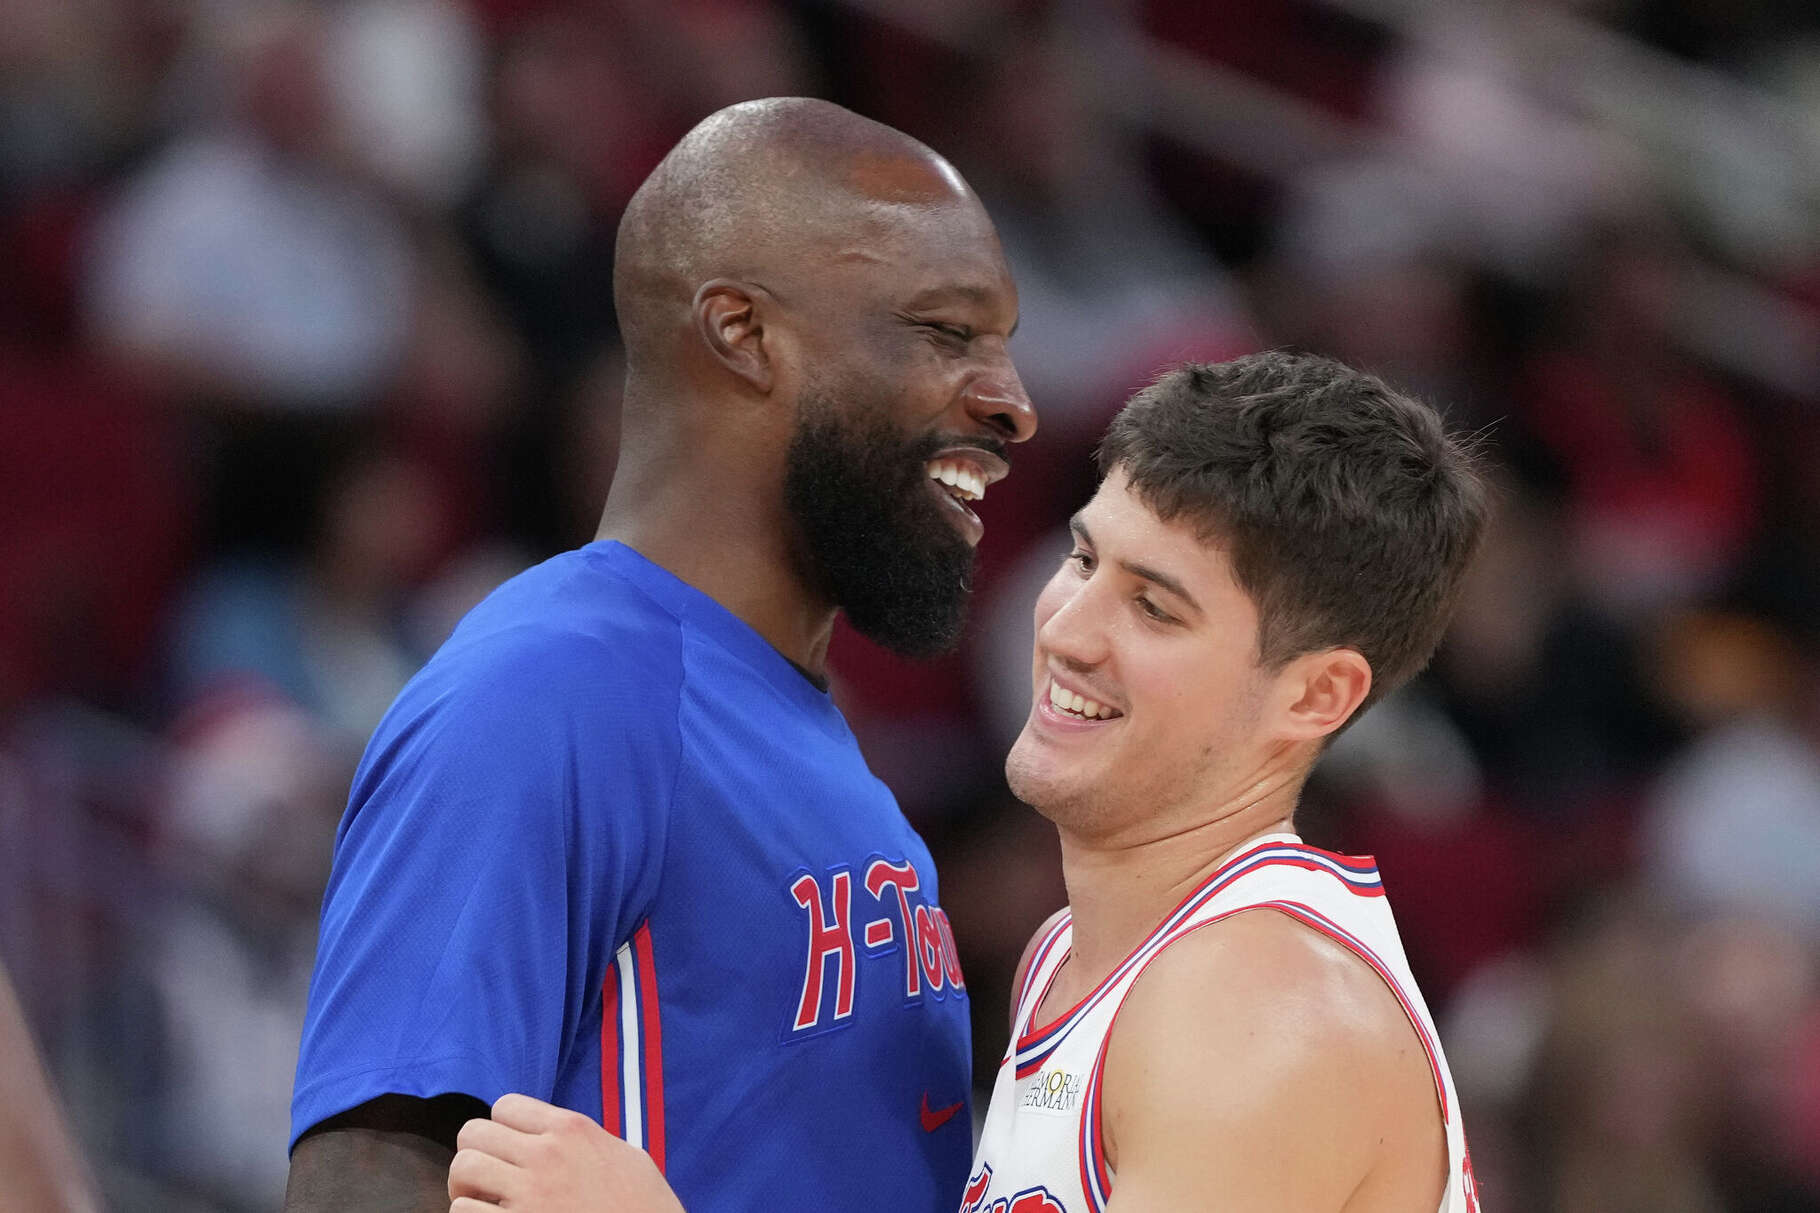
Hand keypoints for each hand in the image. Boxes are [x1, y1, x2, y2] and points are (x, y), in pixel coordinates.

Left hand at [448, 1093, 685, 1212]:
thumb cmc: (644, 1204)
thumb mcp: (624, 1154)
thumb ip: (584, 1139)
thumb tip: (555, 1136)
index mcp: (571, 1129)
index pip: (505, 1106)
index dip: (502, 1127)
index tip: (510, 1148)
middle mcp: (545, 1154)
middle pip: (474, 1133)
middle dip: (476, 1153)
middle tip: (487, 1176)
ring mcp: (529, 1193)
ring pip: (463, 1169)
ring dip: (466, 1187)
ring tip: (482, 1201)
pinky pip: (464, 1211)